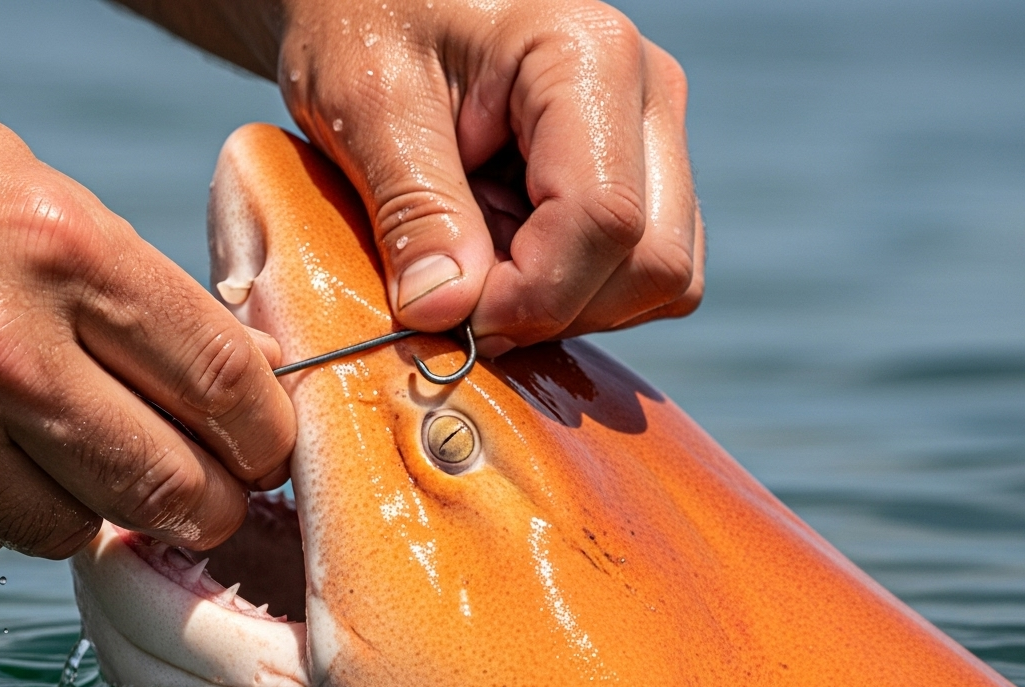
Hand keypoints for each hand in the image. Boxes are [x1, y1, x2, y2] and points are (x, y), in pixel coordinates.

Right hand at [0, 30, 294, 559]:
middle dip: (214, 501)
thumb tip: (203, 363)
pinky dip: (8, 516)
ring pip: (75, 532)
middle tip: (218, 491)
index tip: (268, 440)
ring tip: (99, 469)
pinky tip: (1, 467)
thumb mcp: (18, 179)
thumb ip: (118, 278)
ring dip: (106, 512)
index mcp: (58, 249)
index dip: (267, 428)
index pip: (220, 378)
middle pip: (168, 484)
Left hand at [126, 0, 703, 355]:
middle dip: (553, 308)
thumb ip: (413, 208)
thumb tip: (448, 315)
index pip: (602, 219)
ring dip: (566, 305)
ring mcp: (653, 135)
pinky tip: (505, 257)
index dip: (531, 296)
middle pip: (652, 261)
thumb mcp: (365, 107)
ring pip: (660, 277)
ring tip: (477, 262)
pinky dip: (577, 293)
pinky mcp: (639, 172)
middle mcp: (648, 92)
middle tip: (459, 302)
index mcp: (588, 56)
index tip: (453, 319)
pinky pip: (642, 272)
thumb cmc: (364, 22)